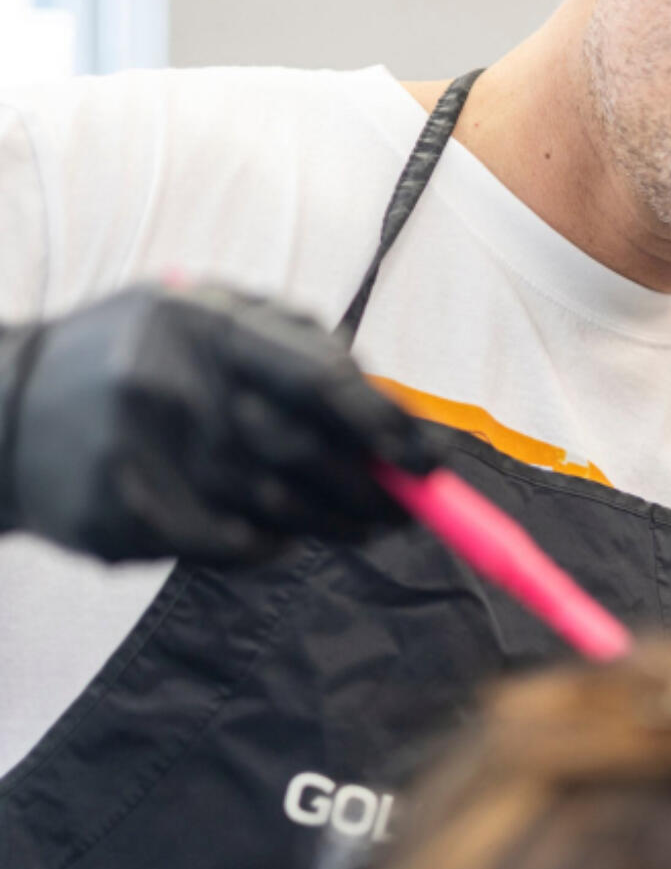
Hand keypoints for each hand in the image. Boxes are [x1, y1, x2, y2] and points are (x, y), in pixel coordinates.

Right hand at [0, 283, 439, 563]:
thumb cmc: (134, 361)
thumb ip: (291, 348)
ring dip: (335, 523)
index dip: (384, 423)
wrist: (7, 412)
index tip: (430, 458)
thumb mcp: (200, 321)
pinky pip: (232, 546)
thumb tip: (390, 405)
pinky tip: (281, 532)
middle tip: (412, 506)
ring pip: (276, 508)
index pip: (316, 378)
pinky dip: (271, 544)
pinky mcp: (122, 517)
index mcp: (197, 324)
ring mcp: (140, 455)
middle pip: (304, 453)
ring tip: (366, 524)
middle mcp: (167, 385)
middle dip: (372, 488)